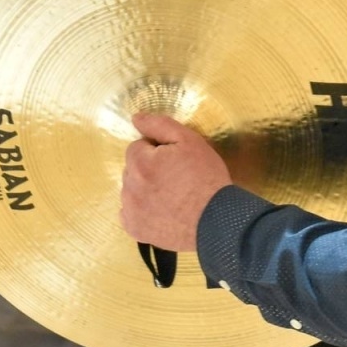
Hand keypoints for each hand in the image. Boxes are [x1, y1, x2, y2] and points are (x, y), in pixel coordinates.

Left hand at [120, 113, 231, 251]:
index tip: (175, 161)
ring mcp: (130, 210)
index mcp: (140, 162)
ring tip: (171, 197)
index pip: (138, 147)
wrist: (217, 220)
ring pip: (131, 190)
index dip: (158, 151)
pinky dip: (142, 211)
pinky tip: (162, 212)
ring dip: (144, 189)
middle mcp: (129, 187)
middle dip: (149, 169)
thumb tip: (135, 118)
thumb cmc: (206, 178)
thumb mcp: (190, 141)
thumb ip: (160, 125)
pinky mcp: (134, 229)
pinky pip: (130, 213)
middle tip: (176, 179)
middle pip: (133, 169)